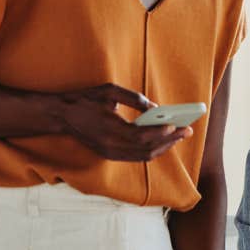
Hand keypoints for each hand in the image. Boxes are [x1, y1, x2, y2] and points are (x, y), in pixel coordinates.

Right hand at [57, 83, 192, 160]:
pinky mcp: (110, 155)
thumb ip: (134, 99)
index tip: (177, 126)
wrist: (62, 115)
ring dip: (164, 148)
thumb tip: (155, 109)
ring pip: (143, 157)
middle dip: (170, 141)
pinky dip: (152, 151)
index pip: (142, 137)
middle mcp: (110, 147)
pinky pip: (136, 157)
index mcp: (110, 130)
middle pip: (147, 150)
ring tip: (179, 136)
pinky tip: (163, 141)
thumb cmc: (86, 100)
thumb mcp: (109, 91)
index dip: (161, 133)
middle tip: (187, 131)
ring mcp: (110, 153)